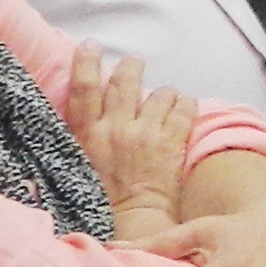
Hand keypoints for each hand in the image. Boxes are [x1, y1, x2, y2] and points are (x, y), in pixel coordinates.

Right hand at [58, 43, 197, 221]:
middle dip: (131, 66)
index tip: (91, 46)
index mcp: (89, 134)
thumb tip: (90, 104)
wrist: (133, 220)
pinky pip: (185, 108)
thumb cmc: (103, 196)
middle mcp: (116, 129)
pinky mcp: (171, 143)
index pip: (84, 88)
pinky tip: (183, 110)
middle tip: (135, 63)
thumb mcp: (79, 162)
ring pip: (160, 92)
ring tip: (164, 101)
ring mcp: (146, 135)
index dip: (86, 62)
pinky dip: (186, 105)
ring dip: (164, 93)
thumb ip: (85, 132)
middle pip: (125, 81)